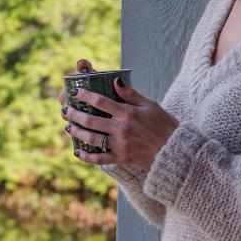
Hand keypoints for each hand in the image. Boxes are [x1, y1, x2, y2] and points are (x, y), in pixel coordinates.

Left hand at [61, 59, 179, 169]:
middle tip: (66, 110)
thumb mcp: (150, 105)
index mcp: (128, 113)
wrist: (175, 151)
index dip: (86, 96)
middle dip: (75, 114)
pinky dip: (87, 157)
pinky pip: (100, 159)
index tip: (76, 92)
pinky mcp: (122, 158)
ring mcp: (121, 145)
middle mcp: (122, 129)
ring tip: (69, 128)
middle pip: (91, 121)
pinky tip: (78, 152)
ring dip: (77, 133)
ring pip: (92, 139)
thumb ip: (131, 94)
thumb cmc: (165, 125)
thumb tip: (115, 81)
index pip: (101, 102)